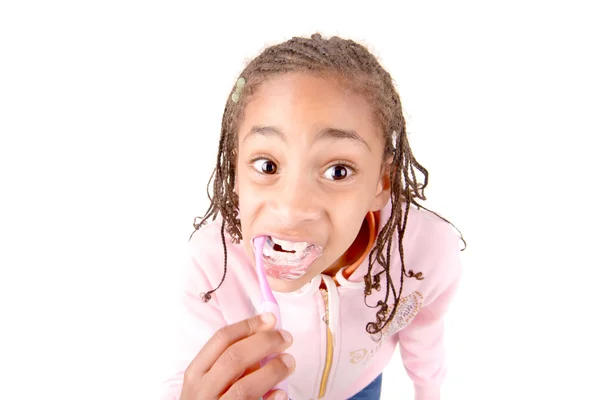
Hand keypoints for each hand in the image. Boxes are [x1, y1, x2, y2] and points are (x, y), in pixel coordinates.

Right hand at [180, 312, 294, 399]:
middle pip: (234, 358)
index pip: (222, 339)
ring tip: (289, 362)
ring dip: (272, 370)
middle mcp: (202, 391)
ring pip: (245, 387)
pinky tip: (281, 393)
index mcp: (197, 373)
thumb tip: (266, 339)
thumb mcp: (209, 381)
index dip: (249, 325)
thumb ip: (230, 362)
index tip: (270, 319)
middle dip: (264, 343)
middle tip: (286, 338)